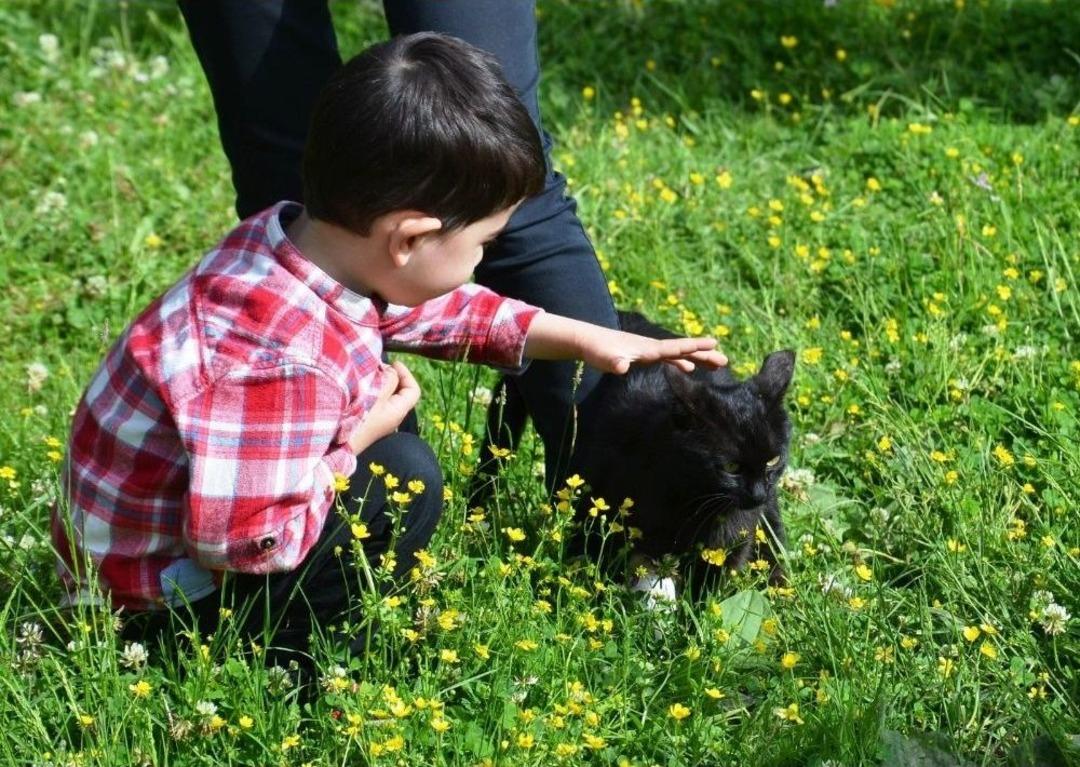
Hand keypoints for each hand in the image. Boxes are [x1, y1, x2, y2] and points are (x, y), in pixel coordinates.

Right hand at [346, 360, 420, 454]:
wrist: (334, 444)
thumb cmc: (358, 418)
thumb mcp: (376, 395)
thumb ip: (388, 380)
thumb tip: (391, 372)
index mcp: (398, 411)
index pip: (413, 390)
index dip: (406, 373)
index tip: (393, 362)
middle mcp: (391, 417)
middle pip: (398, 391)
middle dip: (390, 376)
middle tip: (375, 366)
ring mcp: (377, 420)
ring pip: (384, 395)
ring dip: (377, 382)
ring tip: (364, 374)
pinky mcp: (365, 421)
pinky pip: (372, 401)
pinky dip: (368, 390)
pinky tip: (356, 386)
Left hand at [581, 327, 727, 374]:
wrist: (587, 341)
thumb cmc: (596, 351)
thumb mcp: (605, 358)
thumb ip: (615, 362)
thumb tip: (622, 366)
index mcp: (648, 348)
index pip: (676, 347)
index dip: (695, 347)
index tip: (714, 343)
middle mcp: (652, 347)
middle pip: (683, 350)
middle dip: (704, 355)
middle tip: (725, 360)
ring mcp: (649, 350)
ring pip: (679, 354)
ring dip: (697, 359)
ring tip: (717, 364)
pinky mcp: (644, 355)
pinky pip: (669, 358)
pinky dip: (682, 362)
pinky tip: (688, 368)